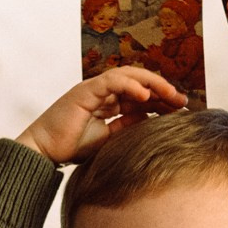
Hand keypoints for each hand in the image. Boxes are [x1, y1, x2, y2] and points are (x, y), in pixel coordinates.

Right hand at [15, 67, 185, 164]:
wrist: (44, 151)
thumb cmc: (70, 148)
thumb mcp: (108, 140)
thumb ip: (126, 128)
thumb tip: (150, 123)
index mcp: (108, 103)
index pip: (140, 96)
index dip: (160, 100)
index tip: (180, 109)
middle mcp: (103, 92)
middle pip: (139, 83)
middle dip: (162, 90)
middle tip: (182, 101)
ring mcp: (94, 89)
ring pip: (129, 76)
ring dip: (152, 84)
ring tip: (170, 95)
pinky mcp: (86, 90)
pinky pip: (113, 81)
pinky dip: (131, 85)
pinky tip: (146, 94)